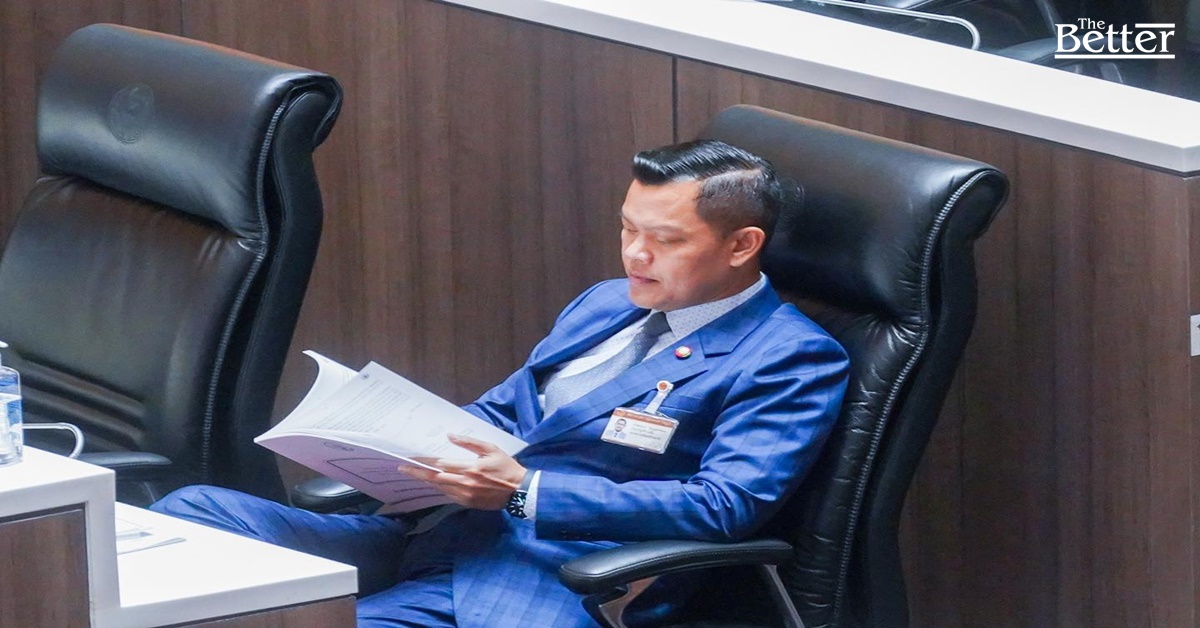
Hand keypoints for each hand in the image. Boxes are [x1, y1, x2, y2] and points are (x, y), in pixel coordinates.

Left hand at [400, 434, 526, 509]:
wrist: (519, 491)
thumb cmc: (506, 466)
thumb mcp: (490, 449)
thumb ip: (470, 443)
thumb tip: (450, 436)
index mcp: (470, 468)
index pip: (440, 464)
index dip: (424, 462)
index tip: (410, 459)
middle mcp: (465, 483)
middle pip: (435, 478)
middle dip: (417, 473)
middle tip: (402, 468)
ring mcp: (466, 495)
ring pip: (440, 487)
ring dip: (426, 481)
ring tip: (414, 474)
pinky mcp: (468, 503)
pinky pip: (448, 495)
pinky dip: (439, 488)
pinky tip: (433, 483)